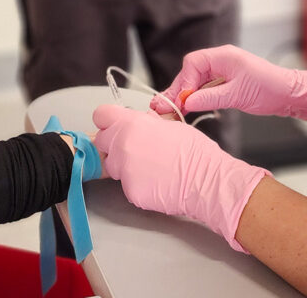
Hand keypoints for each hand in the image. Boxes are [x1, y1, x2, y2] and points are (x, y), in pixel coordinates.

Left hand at [92, 104, 267, 251]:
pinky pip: (126, 185)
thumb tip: (142, 121)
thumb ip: (148, 123)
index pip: (101, 115)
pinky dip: (137, 184)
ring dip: (124, 165)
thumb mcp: (171, 125)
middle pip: (102, 141)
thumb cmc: (195, 152)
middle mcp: (123, 145)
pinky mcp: (130, 191)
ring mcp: (124, 170)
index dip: (108, 120)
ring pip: (112, 166)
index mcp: (132, 124)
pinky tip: (155, 183)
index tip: (114, 125)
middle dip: (114, 144)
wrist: (206, 181)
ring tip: (150, 168)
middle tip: (136, 149)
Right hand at [150, 44, 306, 124]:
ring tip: (168, 110)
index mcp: (222, 56)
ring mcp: (222, 72)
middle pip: (190, 74)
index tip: (180, 100)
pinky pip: (204, 89)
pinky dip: (194, 99)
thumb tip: (187, 102)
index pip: (192, 64)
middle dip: (177, 90)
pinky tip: (185, 109)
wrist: (290, 94)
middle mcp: (220, 61)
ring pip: (195, 83)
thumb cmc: (270, 88)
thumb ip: (210, 97)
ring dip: (183, 96)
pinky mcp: (225, 84)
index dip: (183, 82)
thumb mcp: (238, 95)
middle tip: (161, 107)